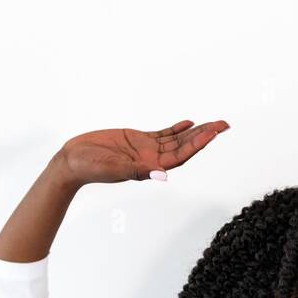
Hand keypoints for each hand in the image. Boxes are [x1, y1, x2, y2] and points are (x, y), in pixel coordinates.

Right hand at [53, 119, 229, 186]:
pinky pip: (162, 134)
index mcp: (150, 168)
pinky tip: (189, 123)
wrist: (73, 161)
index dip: (198, 144)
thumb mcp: (115, 169)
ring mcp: (146, 150)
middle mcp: (152, 160)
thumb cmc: (91, 168)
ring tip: (214, 123)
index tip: (213, 133)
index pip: (181, 156)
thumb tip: (162, 175)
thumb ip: (138, 171)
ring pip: (177, 139)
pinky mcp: (137, 140)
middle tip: (224, 124)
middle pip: (185, 146)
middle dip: (205, 136)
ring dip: (195, 132)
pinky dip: (177, 129)